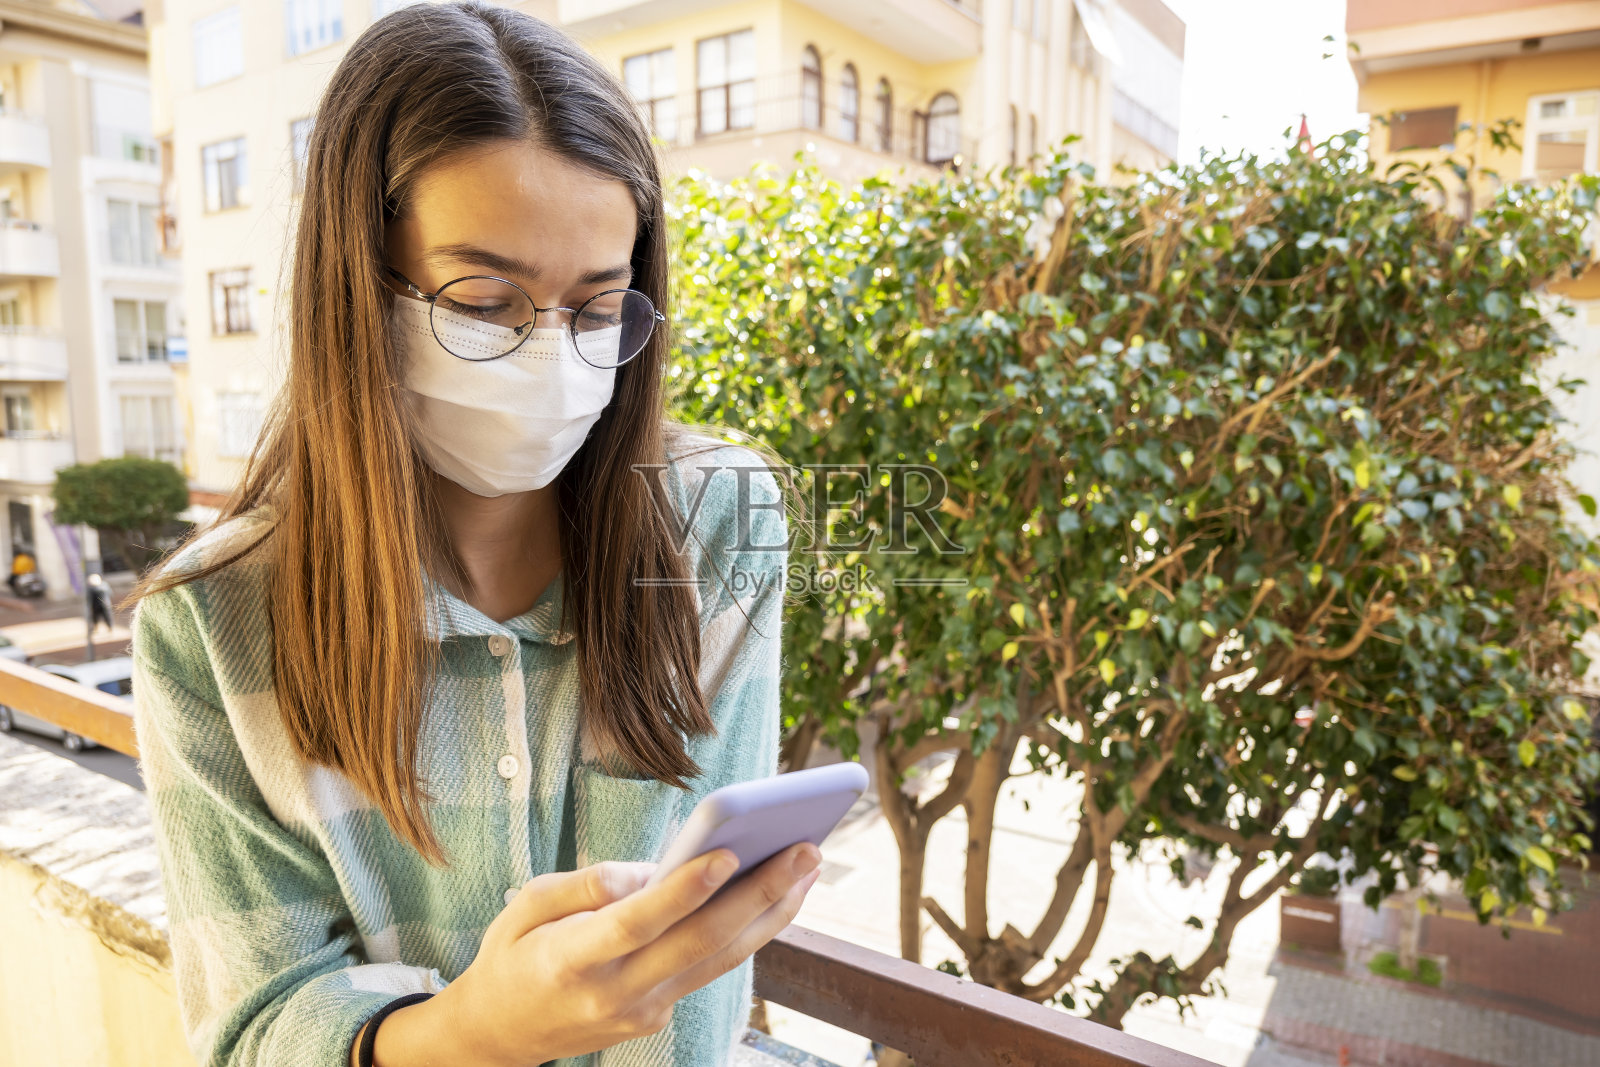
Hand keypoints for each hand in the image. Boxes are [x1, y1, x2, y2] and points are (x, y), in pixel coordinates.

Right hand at [376, 842, 821, 1066]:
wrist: (498, 1036)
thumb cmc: (512, 955)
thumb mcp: (523, 908)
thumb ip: (582, 885)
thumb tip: (646, 872)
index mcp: (571, 960)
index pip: (638, 923)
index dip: (683, 891)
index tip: (726, 853)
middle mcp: (615, 993)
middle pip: (698, 943)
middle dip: (758, 895)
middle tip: (804, 850)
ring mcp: (642, 1012)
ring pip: (718, 960)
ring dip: (771, 913)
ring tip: (808, 867)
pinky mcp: (657, 1017)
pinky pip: (709, 968)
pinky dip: (747, 932)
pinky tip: (777, 897)